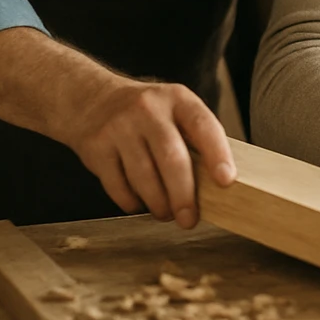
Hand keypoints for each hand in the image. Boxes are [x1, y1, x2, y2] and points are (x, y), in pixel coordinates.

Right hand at [56, 76, 235, 228]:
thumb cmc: (147, 113)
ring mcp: (119, 128)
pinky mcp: (96, 148)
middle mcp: (148, 110)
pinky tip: (140, 204)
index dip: (217, 154)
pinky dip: (132, 202)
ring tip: (166, 213)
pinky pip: (116, 185)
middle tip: (189, 219)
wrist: (93, 99)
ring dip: (158, 203)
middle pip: (171, 157)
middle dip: (183, 194)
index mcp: (178, 99)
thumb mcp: (176, 110)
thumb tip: (218, 184)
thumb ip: (195, 138)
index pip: (203, 126)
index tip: (226, 180)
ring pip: (143, 176)